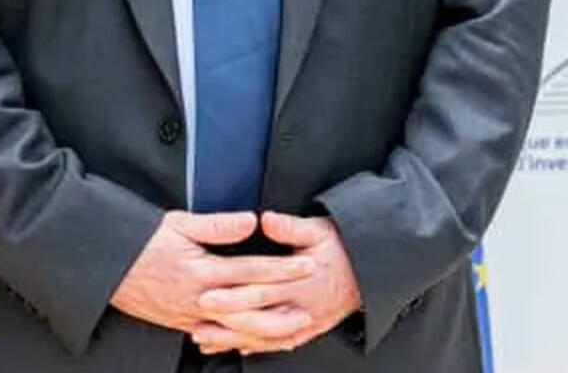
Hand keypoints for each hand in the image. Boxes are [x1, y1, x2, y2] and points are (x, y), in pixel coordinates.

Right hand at [110, 211, 315, 335]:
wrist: (107, 266)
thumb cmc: (141, 240)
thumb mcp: (178, 223)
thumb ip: (218, 225)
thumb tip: (251, 221)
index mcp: (201, 269)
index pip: (252, 270)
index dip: (283, 268)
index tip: (307, 265)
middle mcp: (199, 297)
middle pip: (250, 308)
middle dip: (282, 309)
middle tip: (309, 308)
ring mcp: (190, 315)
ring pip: (236, 329)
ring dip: (266, 332)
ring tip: (290, 330)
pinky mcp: (181, 323)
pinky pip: (216, 337)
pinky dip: (238, 340)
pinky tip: (254, 340)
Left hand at [193, 211, 360, 355]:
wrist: (369, 273)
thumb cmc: (342, 248)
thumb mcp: (320, 230)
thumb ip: (291, 227)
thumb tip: (267, 220)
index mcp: (302, 280)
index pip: (262, 290)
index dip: (233, 294)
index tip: (207, 294)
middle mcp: (302, 306)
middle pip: (258, 316)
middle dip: (226, 320)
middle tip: (198, 319)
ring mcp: (305, 321)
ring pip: (265, 336)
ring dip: (234, 338)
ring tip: (206, 338)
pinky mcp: (308, 330)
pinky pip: (280, 343)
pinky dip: (258, 346)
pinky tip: (238, 347)